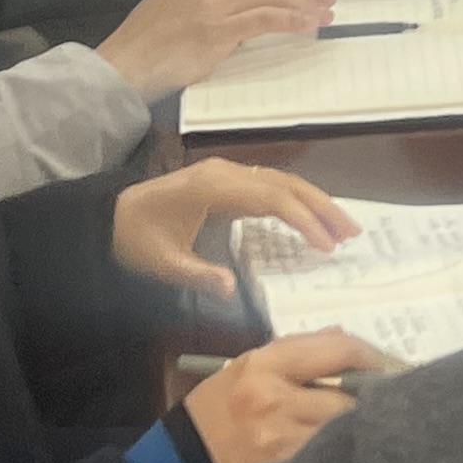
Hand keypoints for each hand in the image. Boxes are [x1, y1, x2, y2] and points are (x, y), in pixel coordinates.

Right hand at [97, 0, 332, 92]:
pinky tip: (307, 25)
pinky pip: (265, 18)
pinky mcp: (217, 28)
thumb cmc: (148, 46)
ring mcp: (212, 2)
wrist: (123, 66)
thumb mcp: (178, 8)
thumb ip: (211, 2)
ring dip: (303, 4)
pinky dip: (291, 20)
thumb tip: (247, 12)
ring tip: (324, 14)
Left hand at [111, 158, 355, 297]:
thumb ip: (197, 274)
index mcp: (213, 187)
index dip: (302, 219)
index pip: (270, 197)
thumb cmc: (135, 239)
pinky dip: (297, 201)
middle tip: (353, 233)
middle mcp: (226, 173)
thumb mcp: (161, 263)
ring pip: (282, 181)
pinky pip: (271, 185)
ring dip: (315, 202)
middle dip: (322, 207)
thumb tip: (231, 289)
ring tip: (343, 228)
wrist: (109, 217)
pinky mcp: (228, 180)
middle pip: (285, 183)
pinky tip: (312, 220)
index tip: (325, 245)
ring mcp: (228, 173)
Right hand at [183, 328, 385, 462]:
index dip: (368, 355)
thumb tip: (343, 338)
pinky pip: (326, 459)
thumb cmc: (215, 411)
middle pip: (348, 394)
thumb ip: (295, 350)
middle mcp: (273, 402)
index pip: (336, 350)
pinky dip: (336, 455)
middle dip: (367, 397)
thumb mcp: (245, 367)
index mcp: (262, 367)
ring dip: (354, 429)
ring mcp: (280, 442)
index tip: (381, 364)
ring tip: (358, 429)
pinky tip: (337, 456)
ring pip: (342, 430)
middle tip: (379, 400)